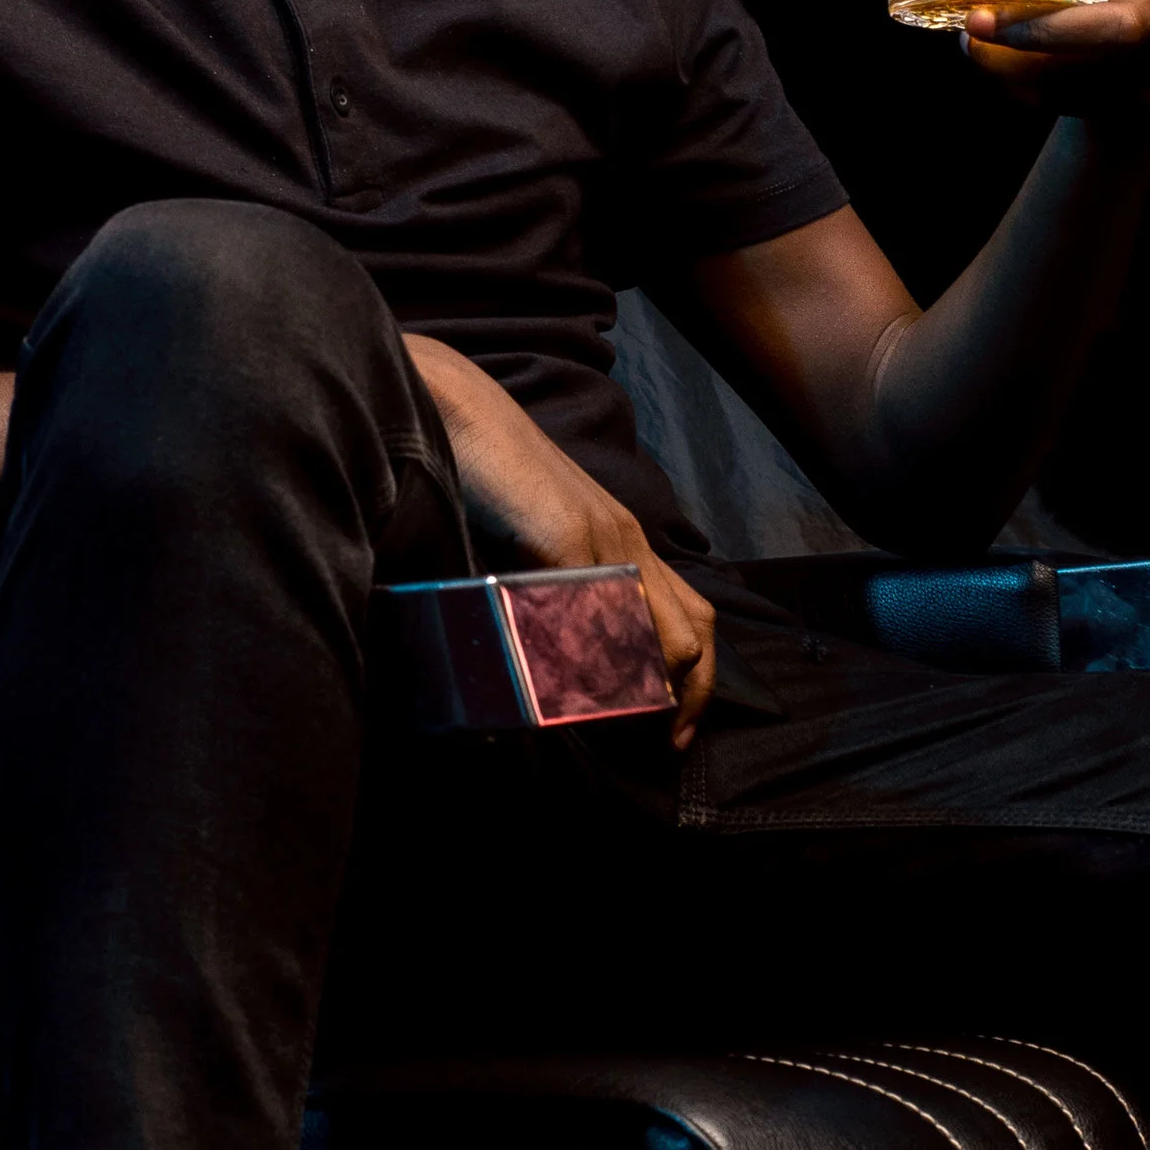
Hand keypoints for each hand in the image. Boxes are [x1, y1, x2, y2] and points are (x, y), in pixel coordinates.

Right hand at [403, 336, 715, 746]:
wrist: (455, 410)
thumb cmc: (482, 472)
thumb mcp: (530, 538)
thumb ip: (548, 584)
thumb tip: (545, 642)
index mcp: (622, 539)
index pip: (689, 614)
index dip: (693, 676)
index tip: (674, 725)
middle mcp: (626, 540)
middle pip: (694, 628)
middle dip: (691, 693)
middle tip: (670, 740)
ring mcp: (601, 539)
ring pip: (664, 627)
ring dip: (654, 685)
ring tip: (636, 725)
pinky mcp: (566, 538)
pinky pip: (601, 613)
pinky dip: (603, 659)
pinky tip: (587, 689)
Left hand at [863, 0, 1149, 118]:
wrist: (1124, 67)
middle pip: (1122, 19)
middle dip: (1048, 26)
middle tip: (977, 21)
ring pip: (1093, 74)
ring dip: (1028, 61)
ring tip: (974, 44)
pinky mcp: (1146, 94)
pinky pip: (1081, 97)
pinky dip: (1035, 90)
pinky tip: (1007, 81)